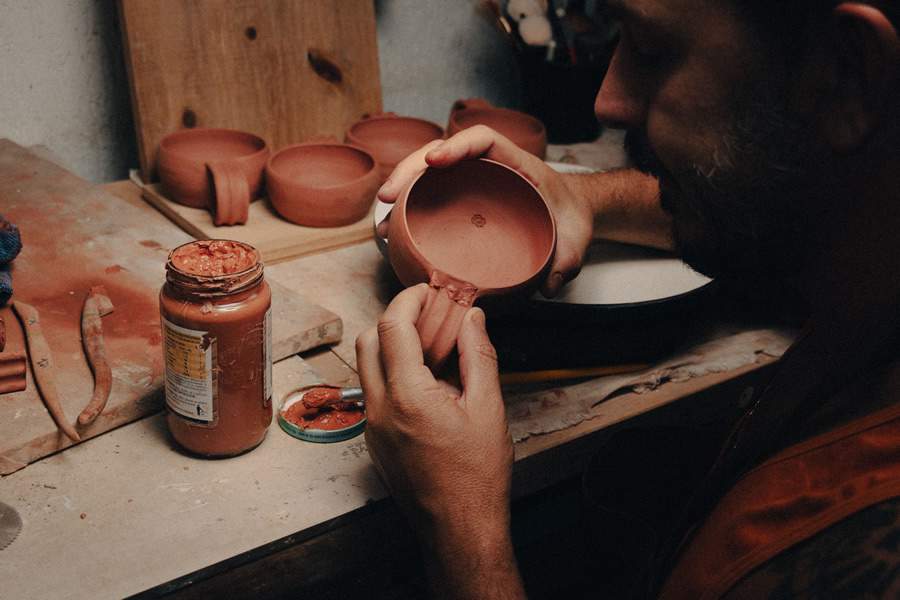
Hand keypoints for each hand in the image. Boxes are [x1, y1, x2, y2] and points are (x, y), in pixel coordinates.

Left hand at [356, 284, 512, 535]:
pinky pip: (374, 394)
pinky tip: (426, 382)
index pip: (393, 328)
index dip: (409, 301)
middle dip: (394, 319)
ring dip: (391, 346)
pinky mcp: (374, 441)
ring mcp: (372, 428)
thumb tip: (472, 319)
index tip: (427, 292)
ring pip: (367, 368)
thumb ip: (478, 355)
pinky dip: (392, 374)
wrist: (459, 529)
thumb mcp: (488, 408)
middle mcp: (380, 409)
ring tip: (431, 347)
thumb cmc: (477, 477)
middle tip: (428, 316)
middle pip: (368, 341)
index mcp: (408, 397)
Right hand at [377, 126, 593, 296]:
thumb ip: (568, 261)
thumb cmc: (571, 217)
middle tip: (388, 196)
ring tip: (381, 217)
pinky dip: (411, 207)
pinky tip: (394, 228)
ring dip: (402, 188)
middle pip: (442, 152)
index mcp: (517, 163)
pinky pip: (433, 195)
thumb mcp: (576, 239)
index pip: (482, 139)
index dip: (456, 145)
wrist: (573, 215)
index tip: (435, 161)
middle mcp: (489, 167)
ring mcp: (473, 182)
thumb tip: (549, 285)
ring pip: (430, 174)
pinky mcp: (464, 201)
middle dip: (410, 169)